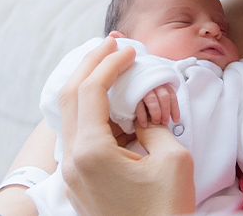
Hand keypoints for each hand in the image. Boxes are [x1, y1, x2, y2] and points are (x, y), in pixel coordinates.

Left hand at [59, 36, 194, 215]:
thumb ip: (154, 127)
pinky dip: (90, 112)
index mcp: (90, 151)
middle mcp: (72, 160)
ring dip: (87, 87)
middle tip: (111, 44)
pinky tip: (110, 104)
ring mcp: (71, 174)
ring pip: (69, 116)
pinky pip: (77, 136)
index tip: (128, 50)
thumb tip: (141, 117)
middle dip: (89, 64)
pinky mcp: (78, 184)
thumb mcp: (173, 160)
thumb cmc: (165, 211)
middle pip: (69, 96)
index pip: (90, 90)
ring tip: (109, 67)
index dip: (109, 63)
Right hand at [135, 84, 178, 127]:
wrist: (128, 82)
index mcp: (161, 82)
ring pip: (153, 100)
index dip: (175, 109)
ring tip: (155, 122)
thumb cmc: (144, 92)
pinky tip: (144, 124)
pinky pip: (139, 106)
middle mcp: (153, 84)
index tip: (176, 120)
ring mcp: (142, 88)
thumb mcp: (156, 91)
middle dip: (165, 112)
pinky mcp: (132, 94)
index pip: (171, 95)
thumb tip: (172, 112)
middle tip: (164, 122)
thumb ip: (163, 97)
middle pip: (164, 97)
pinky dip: (143, 117)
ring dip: (156, 114)